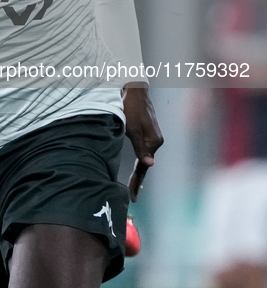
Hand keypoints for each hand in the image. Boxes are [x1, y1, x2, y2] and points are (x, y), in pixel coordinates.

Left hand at [123, 86, 163, 201]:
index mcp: (154, 141)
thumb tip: (150, 165)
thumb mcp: (132, 128)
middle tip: (131, 197)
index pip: (145, 167)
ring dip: (139, 171)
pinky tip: (138, 168)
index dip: (137, 182)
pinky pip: (143, 151)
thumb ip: (140, 148)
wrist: (133, 90)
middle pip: (145, 165)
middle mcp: (155, 141)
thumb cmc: (131, 107)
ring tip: (133, 188)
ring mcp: (152, 137)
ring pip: (144, 158)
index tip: (132, 197)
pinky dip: (139, 161)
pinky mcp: (147, 133)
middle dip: (138, 181)